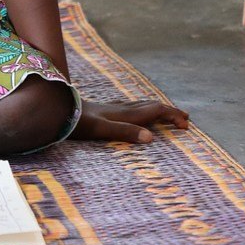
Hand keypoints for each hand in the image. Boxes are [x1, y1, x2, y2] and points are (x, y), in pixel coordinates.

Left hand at [70, 100, 188, 143]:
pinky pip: (129, 107)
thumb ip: (125, 132)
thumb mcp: (102, 129)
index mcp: (126, 114)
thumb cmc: (78, 122)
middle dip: (169, 111)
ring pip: (140, 105)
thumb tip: (150, 138)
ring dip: (156, 109)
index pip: (156, 110)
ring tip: (165, 113)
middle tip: (184, 119)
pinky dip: (140, 110)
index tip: (186, 124)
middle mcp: (122, 108)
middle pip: (151, 106)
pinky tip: (132, 112)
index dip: (172, 115)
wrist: (57, 109)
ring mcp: (112, 108)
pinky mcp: (103, 110)